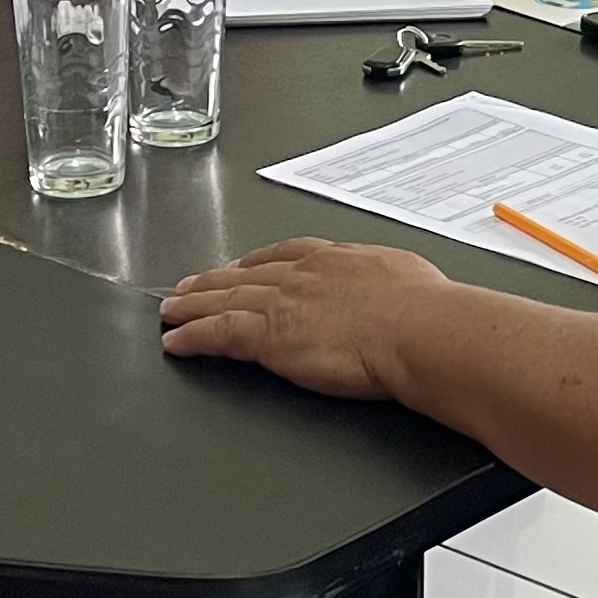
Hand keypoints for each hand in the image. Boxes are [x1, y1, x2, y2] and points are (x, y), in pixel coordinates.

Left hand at [157, 238, 447, 399]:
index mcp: (336, 259)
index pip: (283, 255)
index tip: (240, 267)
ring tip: (171, 310)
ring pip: (224, 299)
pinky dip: (193, 337)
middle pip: (245, 274)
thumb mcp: (406, 277)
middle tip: (189, 286)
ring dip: (192, 305)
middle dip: (214, 280)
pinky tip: (176, 342)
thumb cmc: (426, 309)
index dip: (255, 263)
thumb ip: (386, 283)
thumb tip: (397, 289)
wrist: (419, 328)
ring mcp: (282, 301)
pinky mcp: (268, 334)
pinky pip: (218, 334)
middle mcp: (303, 273)